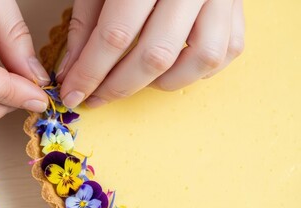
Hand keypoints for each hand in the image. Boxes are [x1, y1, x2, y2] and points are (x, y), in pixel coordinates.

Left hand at [58, 0, 244, 107]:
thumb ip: (86, 23)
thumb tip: (74, 70)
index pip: (116, 35)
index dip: (90, 72)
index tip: (73, 93)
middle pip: (156, 54)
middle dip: (120, 86)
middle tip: (96, 97)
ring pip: (201, 58)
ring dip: (164, 82)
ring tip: (138, 79)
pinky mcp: (236, 5)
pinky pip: (227, 49)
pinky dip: (198, 69)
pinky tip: (172, 67)